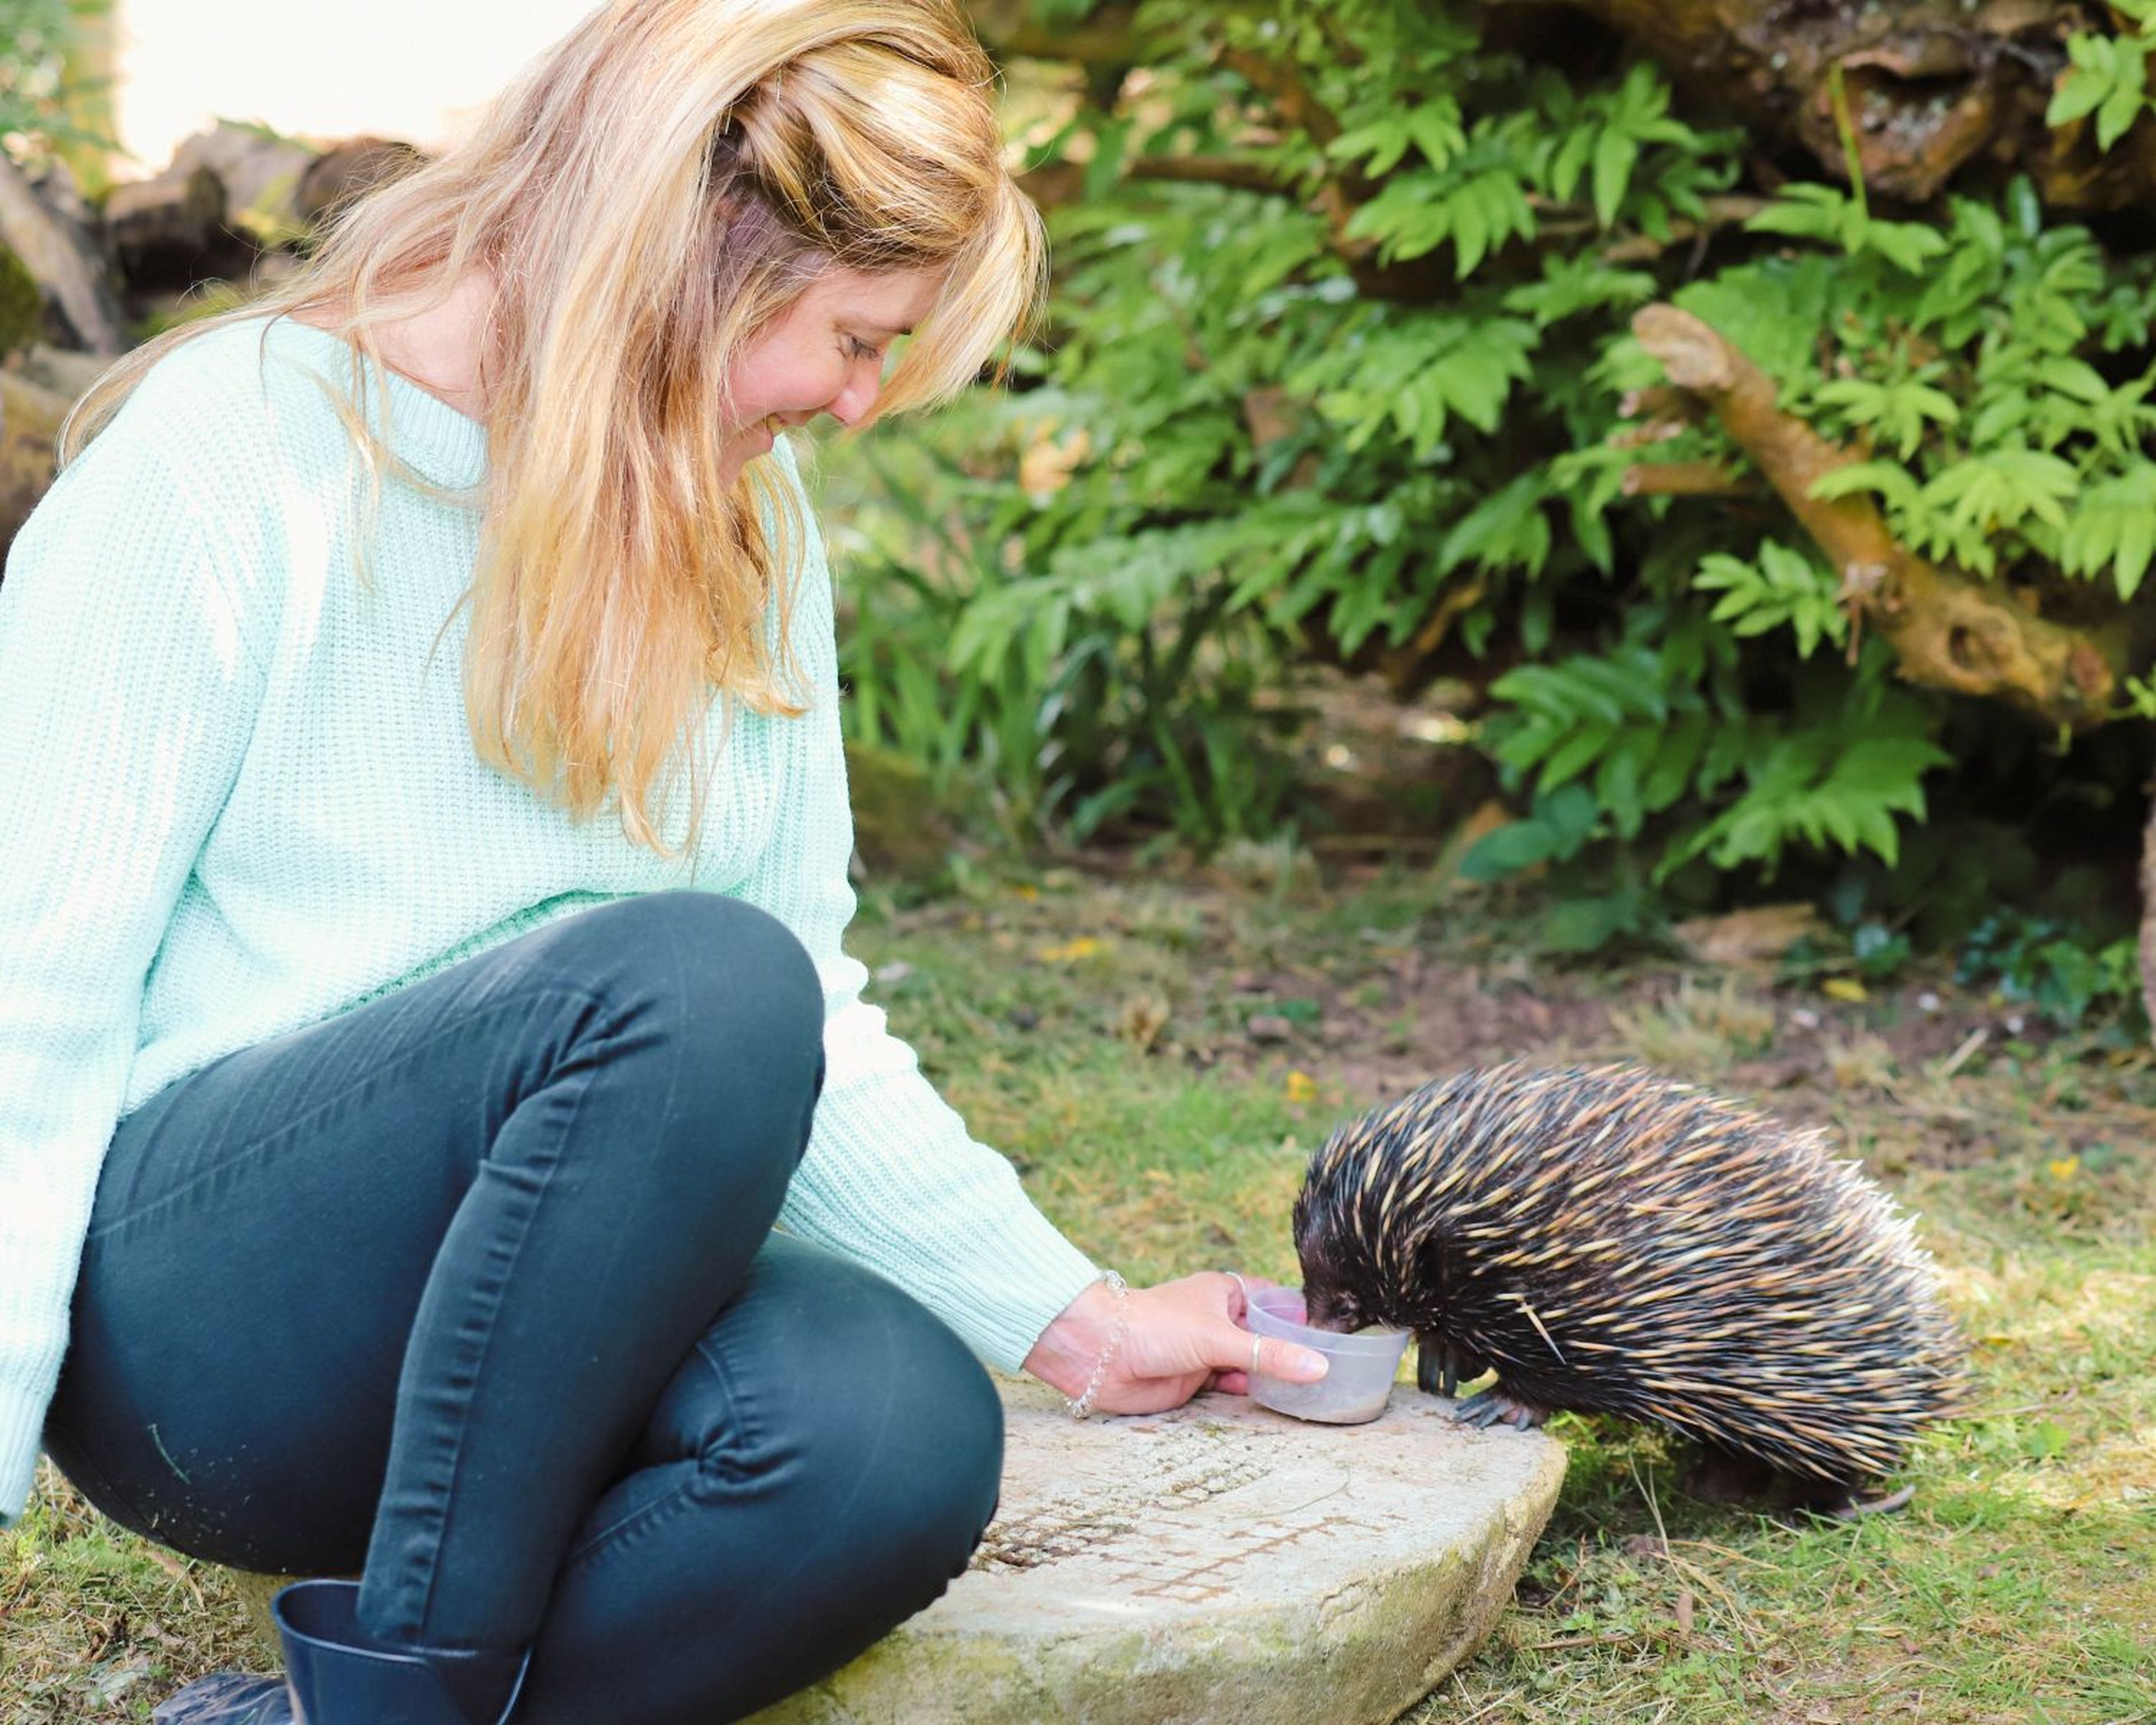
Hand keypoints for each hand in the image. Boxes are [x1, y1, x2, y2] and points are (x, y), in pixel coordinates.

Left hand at [1023, 1271, 1327, 1415]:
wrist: (1097, 1352)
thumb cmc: (1153, 1326)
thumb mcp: (1219, 1338)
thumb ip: (1269, 1356)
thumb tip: (1319, 1368)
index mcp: (1225, 1293)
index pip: (1275, 1299)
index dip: (1302, 1315)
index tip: (1337, 1333)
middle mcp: (1218, 1320)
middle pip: (1265, 1336)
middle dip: (1291, 1352)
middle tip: (1335, 1371)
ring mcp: (1207, 1351)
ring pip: (1250, 1365)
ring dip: (1272, 1377)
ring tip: (1314, 1391)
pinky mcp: (1194, 1380)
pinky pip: (1231, 1387)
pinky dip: (1250, 1394)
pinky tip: (1274, 1401)